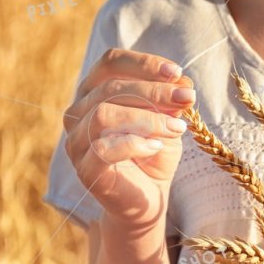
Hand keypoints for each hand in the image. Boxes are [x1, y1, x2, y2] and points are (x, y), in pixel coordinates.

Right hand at [63, 47, 194, 233]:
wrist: (146, 200)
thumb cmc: (153, 155)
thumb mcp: (168, 122)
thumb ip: (171, 102)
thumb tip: (182, 81)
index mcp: (94, 92)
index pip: (110, 63)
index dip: (143, 63)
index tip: (177, 73)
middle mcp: (78, 113)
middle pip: (110, 87)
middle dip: (154, 90)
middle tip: (187, 98)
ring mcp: (76, 142)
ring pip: (103, 114)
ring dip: (147, 117)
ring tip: (177, 128)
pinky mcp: (84, 169)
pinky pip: (102, 148)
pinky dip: (133, 143)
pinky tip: (156, 146)